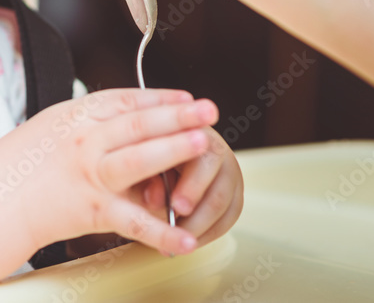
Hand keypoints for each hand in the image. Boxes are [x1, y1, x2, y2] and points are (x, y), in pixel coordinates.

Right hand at [0, 88, 219, 256]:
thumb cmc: (21, 164)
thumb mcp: (53, 125)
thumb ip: (91, 120)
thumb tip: (130, 115)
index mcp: (76, 116)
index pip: (125, 100)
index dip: (160, 98)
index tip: (187, 98)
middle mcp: (84, 141)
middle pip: (137, 124)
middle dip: (177, 115)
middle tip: (209, 110)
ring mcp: (89, 175)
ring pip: (138, 160)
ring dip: (174, 150)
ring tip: (203, 144)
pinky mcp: (92, 211)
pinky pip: (133, 222)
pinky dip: (162, 232)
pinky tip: (187, 237)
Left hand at [141, 129, 242, 255]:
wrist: (156, 147)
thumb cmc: (146, 150)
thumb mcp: (140, 157)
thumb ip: (146, 175)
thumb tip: (154, 200)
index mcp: (192, 131)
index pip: (203, 157)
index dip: (192, 185)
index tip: (177, 207)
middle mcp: (217, 149)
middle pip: (221, 184)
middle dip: (200, 212)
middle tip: (179, 228)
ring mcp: (229, 171)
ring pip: (228, 205)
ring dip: (203, 227)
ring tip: (178, 241)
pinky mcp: (233, 192)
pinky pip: (229, 217)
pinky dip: (209, 232)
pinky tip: (189, 240)